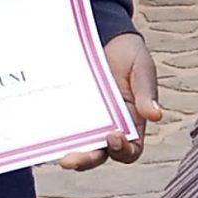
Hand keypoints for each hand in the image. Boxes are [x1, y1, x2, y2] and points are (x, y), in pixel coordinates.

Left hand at [63, 31, 161, 169]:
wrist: (107, 37)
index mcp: (132, 122)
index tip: (114, 136)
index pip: (131, 150)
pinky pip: (62, 127)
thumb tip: (156, 115)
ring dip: (70, 154)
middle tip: (70, 160)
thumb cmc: (130, 54)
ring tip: (59, 156)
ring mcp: (88, 120)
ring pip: (79, 146)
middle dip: (86, 160)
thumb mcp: (142, 70)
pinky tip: (42, 136)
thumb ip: (146, 93)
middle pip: (100, 154)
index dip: (123, 150)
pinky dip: (53, 135)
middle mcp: (110, 127)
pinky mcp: (70, 110)